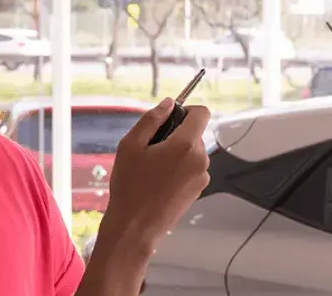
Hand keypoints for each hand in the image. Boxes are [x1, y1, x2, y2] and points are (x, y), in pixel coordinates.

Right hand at [103, 97, 210, 251]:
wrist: (135, 227)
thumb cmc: (129, 187)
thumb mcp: (130, 146)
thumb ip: (152, 119)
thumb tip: (169, 103)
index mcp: (185, 145)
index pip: (202, 112)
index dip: (187, 110)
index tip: (171, 119)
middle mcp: (200, 159)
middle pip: (195, 133)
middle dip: (176, 135)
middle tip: (151, 149)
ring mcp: (202, 176)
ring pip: (193, 151)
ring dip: (177, 153)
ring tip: (153, 169)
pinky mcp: (199, 190)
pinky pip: (192, 168)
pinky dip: (180, 168)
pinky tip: (160, 181)